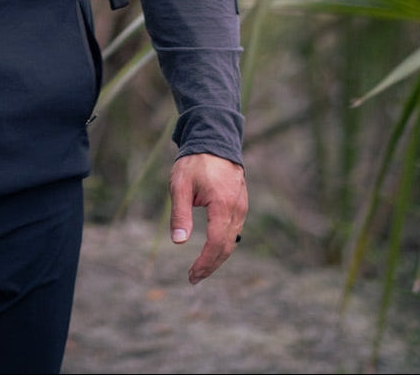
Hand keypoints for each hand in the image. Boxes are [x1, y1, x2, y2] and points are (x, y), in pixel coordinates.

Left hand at [168, 152, 247, 284]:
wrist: (214, 141)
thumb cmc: (194, 162)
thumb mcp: (180, 185)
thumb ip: (180, 213)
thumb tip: (178, 242)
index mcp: (223, 205)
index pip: (217, 244)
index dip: (205, 263)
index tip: (191, 274)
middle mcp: (237, 209)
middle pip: (226, 247)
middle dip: (211, 265)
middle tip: (193, 278)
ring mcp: (241, 207)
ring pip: (232, 240)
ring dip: (217, 257)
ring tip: (200, 269)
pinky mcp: (240, 204)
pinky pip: (233, 230)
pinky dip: (223, 244)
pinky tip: (211, 250)